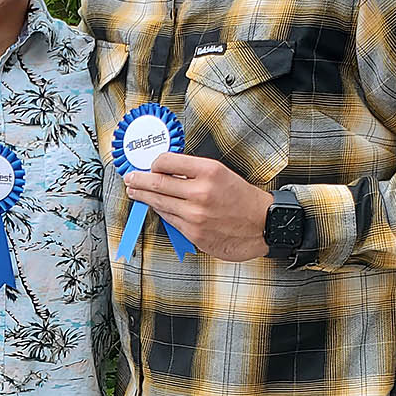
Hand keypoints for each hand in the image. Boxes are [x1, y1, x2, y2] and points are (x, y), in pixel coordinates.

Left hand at [122, 152, 271, 261]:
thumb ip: (193, 172)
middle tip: (130, 178)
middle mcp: (200, 192)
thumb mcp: (221, 173)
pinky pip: (170, 220)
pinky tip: (156, 207)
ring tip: (135, 192)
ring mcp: (196, 215)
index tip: (149, 165)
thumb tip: (165, 171)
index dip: (153, 163)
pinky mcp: (195, 233)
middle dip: (138, 180)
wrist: (264, 224)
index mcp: (208, 171)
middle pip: (156, 183)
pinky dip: (161, 212)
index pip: (166, 162)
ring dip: (143, 197)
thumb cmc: (243, 198)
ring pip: (159, 203)